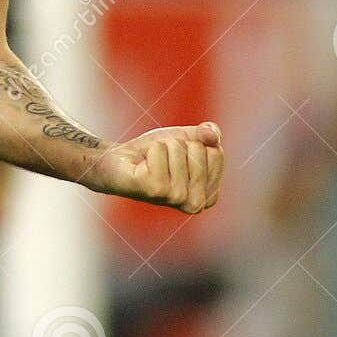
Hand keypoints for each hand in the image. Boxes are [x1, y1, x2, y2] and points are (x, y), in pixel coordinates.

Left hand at [85, 123, 223, 213]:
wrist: (120, 161)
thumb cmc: (155, 154)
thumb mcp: (187, 138)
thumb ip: (209, 133)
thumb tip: (212, 135)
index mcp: (209, 196)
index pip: (216, 153)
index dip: (195, 144)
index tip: (179, 157)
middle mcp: (195, 203)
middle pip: (199, 150)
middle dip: (178, 144)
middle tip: (162, 159)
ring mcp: (175, 199)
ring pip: (178, 148)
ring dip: (162, 146)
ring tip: (151, 162)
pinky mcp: (155, 190)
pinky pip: (160, 150)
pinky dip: (150, 149)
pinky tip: (142, 165)